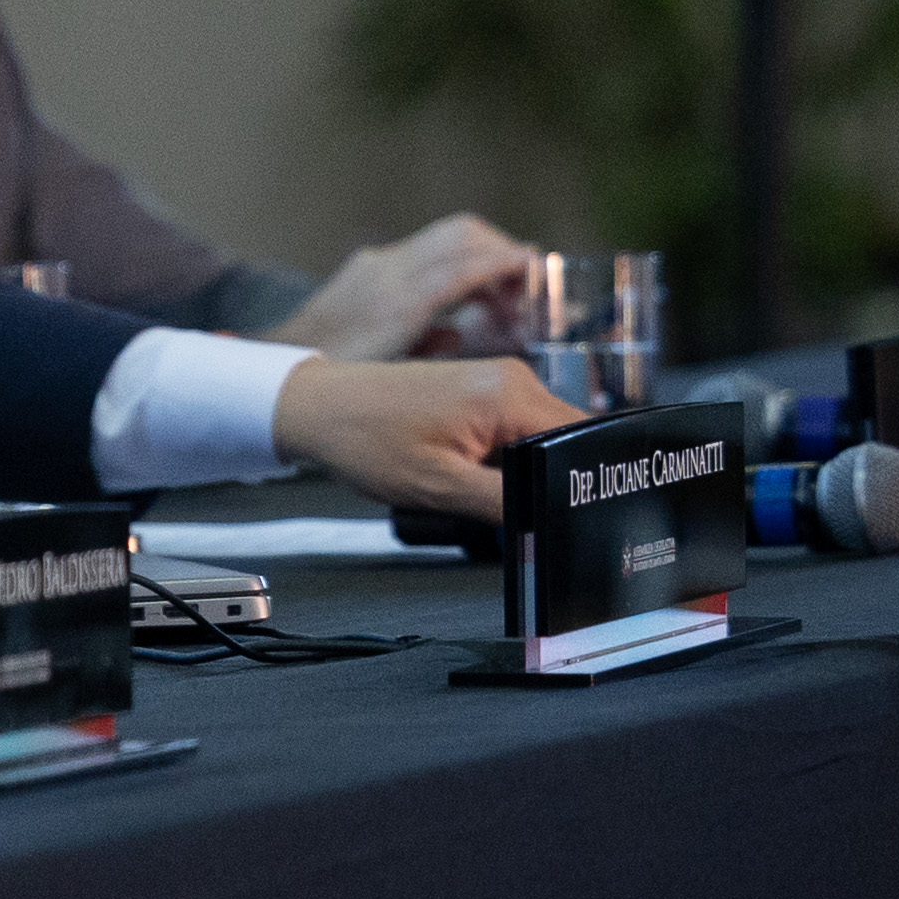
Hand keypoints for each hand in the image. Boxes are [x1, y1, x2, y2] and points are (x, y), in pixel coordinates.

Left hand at [269, 354, 585, 521]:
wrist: (315, 408)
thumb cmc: (363, 440)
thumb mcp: (441, 487)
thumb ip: (508, 504)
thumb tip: (553, 521)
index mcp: (510, 394)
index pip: (583, 442)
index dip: (582, 482)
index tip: (573, 515)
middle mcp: (511, 377)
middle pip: (566, 439)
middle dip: (553, 479)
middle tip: (521, 512)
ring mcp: (495, 380)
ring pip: (541, 437)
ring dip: (528, 470)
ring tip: (488, 492)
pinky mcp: (478, 390)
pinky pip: (516, 428)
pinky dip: (507, 458)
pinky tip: (477, 476)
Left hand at [275, 215, 538, 362]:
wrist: (277, 362)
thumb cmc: (334, 378)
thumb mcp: (387, 377)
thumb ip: (429, 353)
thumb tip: (459, 335)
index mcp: (399, 302)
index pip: (464, 265)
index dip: (507, 263)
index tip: (538, 269)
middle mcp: (389, 270)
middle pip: (463, 234)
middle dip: (503, 251)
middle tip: (525, 288)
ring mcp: (378, 263)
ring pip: (447, 236)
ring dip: (483, 256)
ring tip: (501, 297)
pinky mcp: (370, 265)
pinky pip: (427, 250)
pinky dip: (457, 262)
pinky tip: (466, 298)